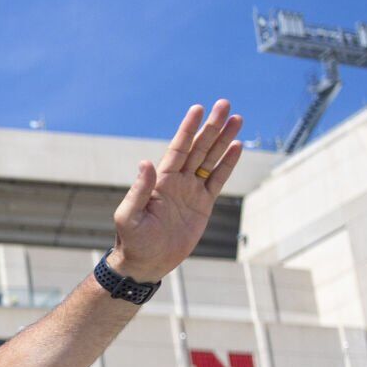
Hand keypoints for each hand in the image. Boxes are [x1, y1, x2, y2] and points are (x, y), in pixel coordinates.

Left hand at [109, 100, 243, 282]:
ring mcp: (191, 191)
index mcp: (161, 181)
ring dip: (223, 139)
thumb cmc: (133, 240)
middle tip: (225, 104)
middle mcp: (177, 181)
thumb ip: (139, 190)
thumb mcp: (129, 216)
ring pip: (211, 159)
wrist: (147, 262)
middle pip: (198, 148)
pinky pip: (217, 180)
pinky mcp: (202, 204)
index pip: (178, 148)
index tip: (198, 108)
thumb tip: (146, 163)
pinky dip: (227, 164)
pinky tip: (237, 147)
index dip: (188, 128)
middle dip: (212, 127)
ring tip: (237, 119)